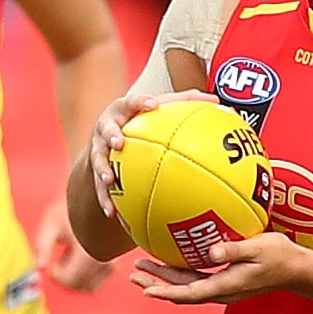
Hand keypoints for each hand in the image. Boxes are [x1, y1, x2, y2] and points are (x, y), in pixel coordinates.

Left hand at [32, 194, 113, 292]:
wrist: (98, 197)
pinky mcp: (115, 264)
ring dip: (76, 276)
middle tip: (61, 255)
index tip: (52, 259)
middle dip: (65, 276)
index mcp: (89, 252)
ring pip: (89, 286)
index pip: (69, 280)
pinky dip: (87, 275)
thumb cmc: (73, 208)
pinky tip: (82, 256)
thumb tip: (40, 266)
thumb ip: (43, 246)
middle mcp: (105, 260)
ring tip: (72, 253)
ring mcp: (113, 263)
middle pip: (79, 286)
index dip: (56, 273)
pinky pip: (97, 281)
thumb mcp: (52, 223)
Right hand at [82, 88, 214, 210]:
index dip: (140, 102)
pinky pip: (100, 186)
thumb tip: (216, 100)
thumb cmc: (141, 117)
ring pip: (98, 159)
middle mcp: (107, 127)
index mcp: (123, 110)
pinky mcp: (96, 169)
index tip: (153, 104)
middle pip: (106, 129)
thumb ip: (185, 102)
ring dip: (102, 169)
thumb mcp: (159, 108)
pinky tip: (113, 214)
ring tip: (109, 181)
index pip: (132, 102)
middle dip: (111, 135)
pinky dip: (106, 199)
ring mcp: (99, 148)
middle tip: (118, 143)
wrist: (108, 135)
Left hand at [131, 232, 312, 304]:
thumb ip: (235, 250)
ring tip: (143, 269)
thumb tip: (211, 251)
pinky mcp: (225, 280)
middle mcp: (220, 291)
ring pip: (186, 287)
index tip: (146, 289)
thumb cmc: (280, 256)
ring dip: (163, 280)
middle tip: (133, 273)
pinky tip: (168, 263)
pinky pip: (195, 280)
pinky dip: (177, 275)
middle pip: (181, 292)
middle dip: (155, 284)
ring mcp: (222, 287)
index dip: (166, 292)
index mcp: (226, 285)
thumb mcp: (259, 248)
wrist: (296, 270)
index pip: (189, 293)